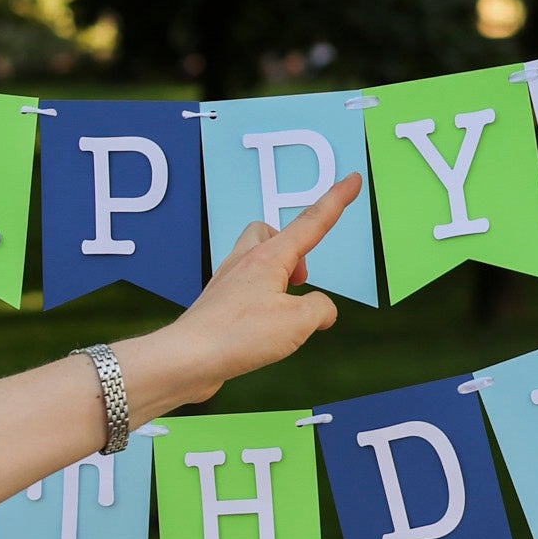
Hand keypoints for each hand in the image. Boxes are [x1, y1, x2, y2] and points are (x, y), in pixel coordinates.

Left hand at [130, 174, 360, 409]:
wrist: (185, 359)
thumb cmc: (237, 335)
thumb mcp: (298, 323)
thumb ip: (320, 309)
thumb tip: (321, 310)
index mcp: (268, 258)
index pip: (311, 222)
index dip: (335, 201)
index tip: (352, 179)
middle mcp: (244, 263)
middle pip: (269, 233)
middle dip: (293, 247)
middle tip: (302, 279)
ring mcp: (227, 284)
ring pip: (254, 261)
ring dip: (277, 277)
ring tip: (286, 310)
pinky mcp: (217, 307)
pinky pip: (244, 291)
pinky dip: (262, 303)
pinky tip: (265, 330)